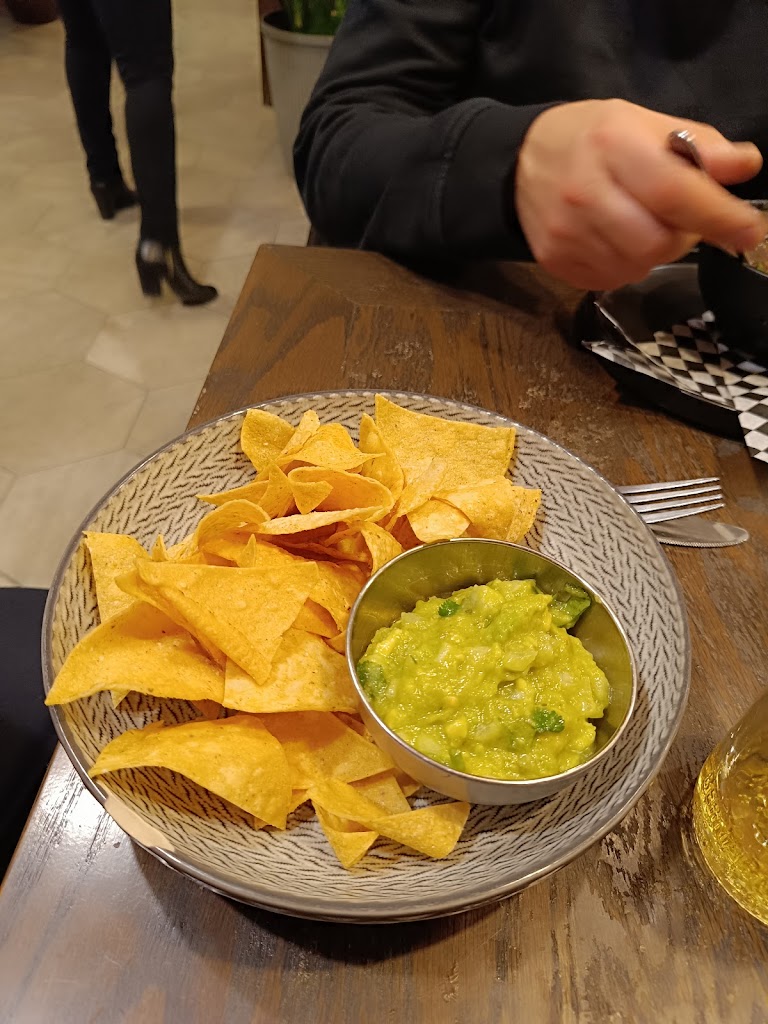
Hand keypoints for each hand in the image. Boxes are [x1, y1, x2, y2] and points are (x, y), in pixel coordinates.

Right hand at [514, 99, 764, 289]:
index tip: (749, 230)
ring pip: (637, 266)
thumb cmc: (593, 138)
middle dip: (682, 237)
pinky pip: (611, 279)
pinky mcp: (554, 261)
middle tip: (679, 219)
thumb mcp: (644, 122)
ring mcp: (566, 232)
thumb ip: (697, 145)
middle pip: (657, 242)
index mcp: (614, 145)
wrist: (519, 163)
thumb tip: (744, 166)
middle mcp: (585, 193)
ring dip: (654, 253)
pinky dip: (627, 265)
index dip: (718, 216)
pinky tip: (617, 241)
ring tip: (643, 225)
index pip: (674, 192)